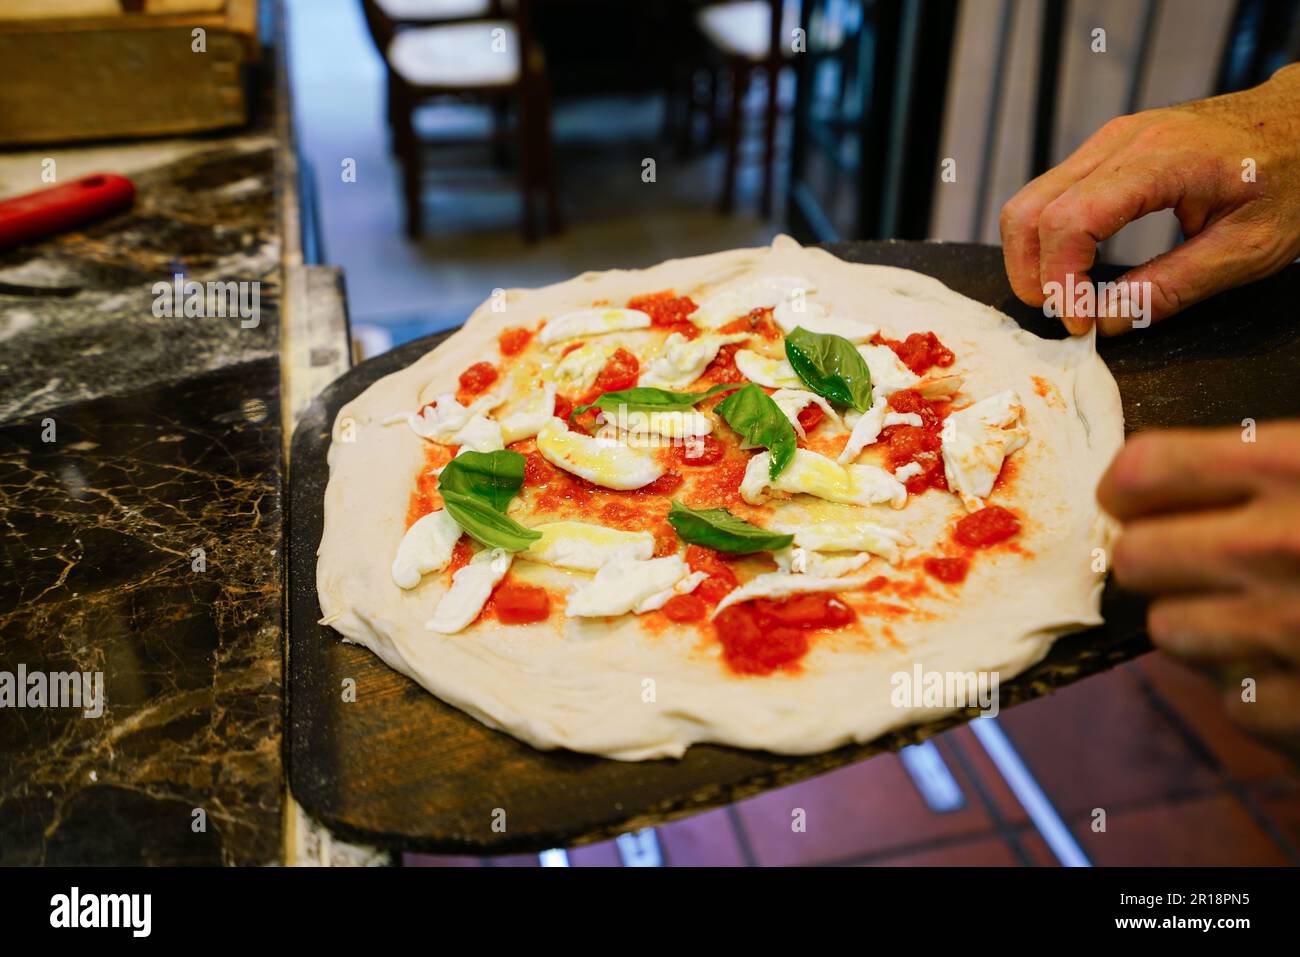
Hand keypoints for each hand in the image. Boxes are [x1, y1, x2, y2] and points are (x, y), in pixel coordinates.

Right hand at [1000, 62, 1299, 333]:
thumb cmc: (1288, 180)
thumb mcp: (1247, 249)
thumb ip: (1173, 287)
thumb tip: (1106, 321)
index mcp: (1159, 159)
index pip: (1069, 221)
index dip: (1062, 281)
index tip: (1082, 322)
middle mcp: (1119, 141)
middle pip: (1029, 211)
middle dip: (1032, 274)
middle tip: (1064, 315)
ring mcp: (1106, 142)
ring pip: (1027, 203)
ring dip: (1032, 259)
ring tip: (1066, 296)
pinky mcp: (1103, 152)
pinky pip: (1048, 196)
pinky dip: (1046, 240)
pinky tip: (1075, 268)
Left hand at [1098, 422, 1299, 742]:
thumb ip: (1259, 467)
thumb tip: (1148, 480)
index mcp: (1293, 466)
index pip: (1141, 471)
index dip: (1128, 490)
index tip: (1137, 502)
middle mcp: (1280, 545)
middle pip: (1133, 557)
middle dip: (1157, 561)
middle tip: (1201, 563)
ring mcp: (1290, 631)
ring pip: (1167, 630)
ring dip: (1203, 626)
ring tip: (1262, 614)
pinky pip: (1231, 700)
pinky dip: (1259, 689)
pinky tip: (1299, 665)